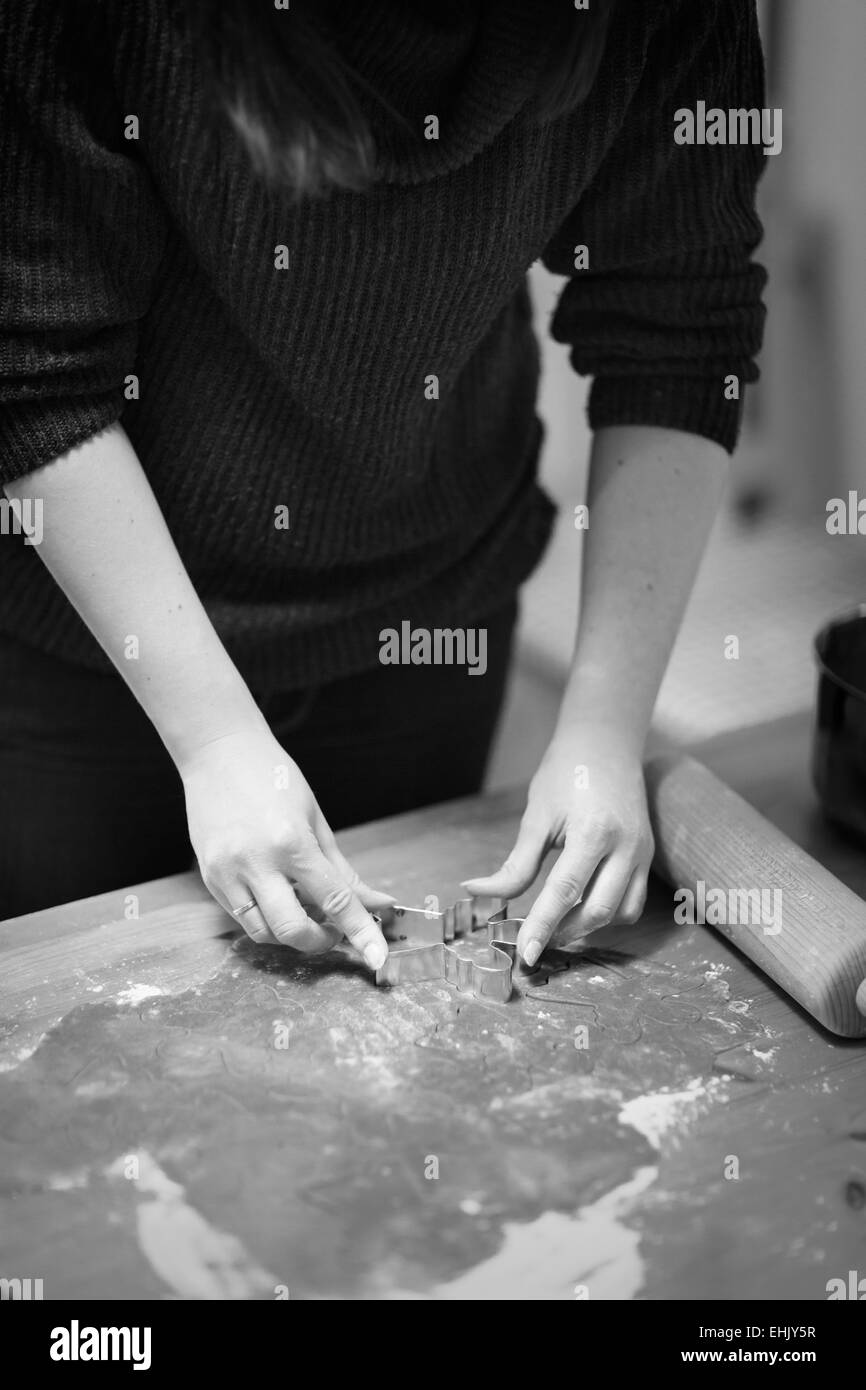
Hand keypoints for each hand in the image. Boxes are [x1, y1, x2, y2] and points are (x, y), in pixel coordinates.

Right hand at [179, 724, 392, 967]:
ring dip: (291, 934)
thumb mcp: (316, 821)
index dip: (361, 933)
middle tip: (335, 931)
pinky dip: (266, 919)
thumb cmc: (273, 779)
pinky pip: (242, 917)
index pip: (335, 900)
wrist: (218, 753)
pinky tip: (278, 899)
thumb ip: (343, 871)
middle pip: (293, 929)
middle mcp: (257, 861)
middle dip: (321, 941)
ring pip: (263, 932)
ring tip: (305, 910)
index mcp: (292, 842)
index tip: (377, 958)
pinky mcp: (209, 878)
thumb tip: (377, 903)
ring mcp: (227, 872)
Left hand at [462, 724, 653, 966]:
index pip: (565, 892)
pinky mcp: (647, 855)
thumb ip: (516, 863)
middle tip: (534, 944)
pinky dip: (608, 914)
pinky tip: (581, 911)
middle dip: (565, 934)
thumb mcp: (537, 815)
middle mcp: (626, 847)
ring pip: (621, 912)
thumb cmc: (566, 772)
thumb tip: (478, 892)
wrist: (606, 743)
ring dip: (589, 928)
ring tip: (556, 929)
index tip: (525, 954)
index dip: (543, 926)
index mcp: (594, 833)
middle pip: (598, 911)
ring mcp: (642, 852)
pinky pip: (633, 900)